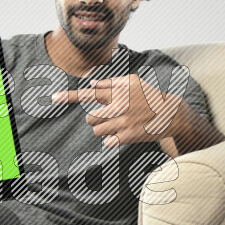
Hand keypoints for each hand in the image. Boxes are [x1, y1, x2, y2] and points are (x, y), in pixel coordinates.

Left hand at [51, 75, 181, 148]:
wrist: (170, 113)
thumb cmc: (150, 96)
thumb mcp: (133, 82)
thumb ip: (111, 83)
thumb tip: (92, 83)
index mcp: (117, 91)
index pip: (89, 93)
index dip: (69, 96)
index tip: (53, 98)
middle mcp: (118, 105)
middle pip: (90, 117)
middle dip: (95, 120)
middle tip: (108, 118)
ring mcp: (123, 121)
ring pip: (97, 131)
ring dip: (103, 130)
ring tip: (116, 126)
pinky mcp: (129, 135)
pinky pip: (108, 142)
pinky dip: (110, 141)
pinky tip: (119, 136)